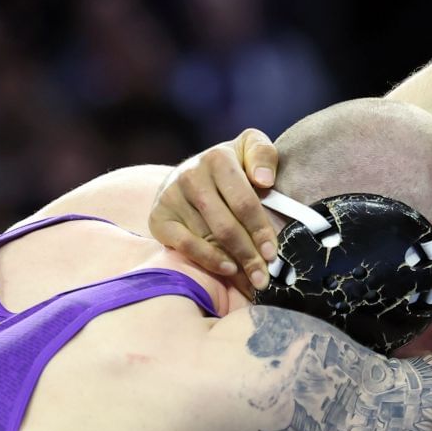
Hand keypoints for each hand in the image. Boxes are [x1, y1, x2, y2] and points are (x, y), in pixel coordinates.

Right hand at [149, 128, 278, 291]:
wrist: (189, 174)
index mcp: (217, 158)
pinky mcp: (159, 217)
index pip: (244, 202)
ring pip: (209, 238)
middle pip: (227, 225)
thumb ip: (263, 155)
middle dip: (249, 254)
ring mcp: (172, 196)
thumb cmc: (230, 168)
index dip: (261, 230)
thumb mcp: (249, 150)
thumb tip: (264, 180)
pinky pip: (186, 245)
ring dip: (234, 264)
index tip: (273, 252)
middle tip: (264, 277)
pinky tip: (228, 269)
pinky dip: (208, 260)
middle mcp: (191, 175)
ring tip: (252, 280)